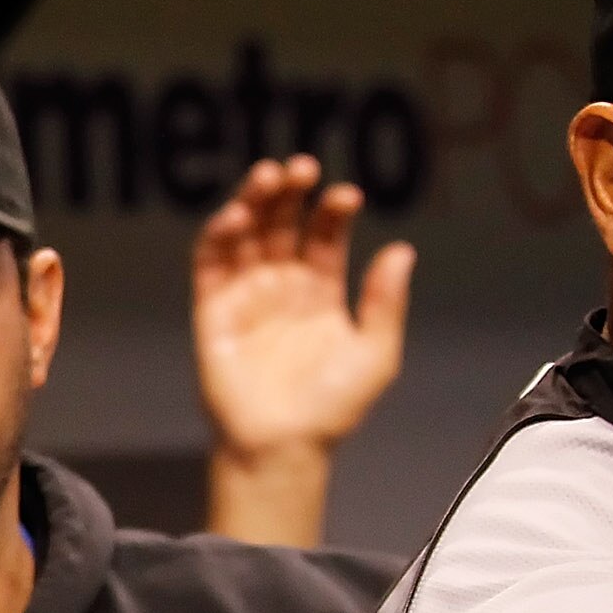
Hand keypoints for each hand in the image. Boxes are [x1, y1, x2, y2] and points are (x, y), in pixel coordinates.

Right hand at [193, 153, 414, 457]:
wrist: (282, 444)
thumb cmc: (332, 407)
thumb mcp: (376, 353)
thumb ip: (385, 302)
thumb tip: (401, 249)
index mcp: (320, 291)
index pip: (324, 235)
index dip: (332, 210)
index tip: (346, 196)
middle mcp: (281, 285)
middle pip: (282, 223)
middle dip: (291, 192)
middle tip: (301, 168)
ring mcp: (245, 294)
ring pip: (246, 233)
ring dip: (254, 201)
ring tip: (268, 176)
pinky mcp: (212, 310)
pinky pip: (211, 263)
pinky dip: (219, 234)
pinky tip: (237, 215)